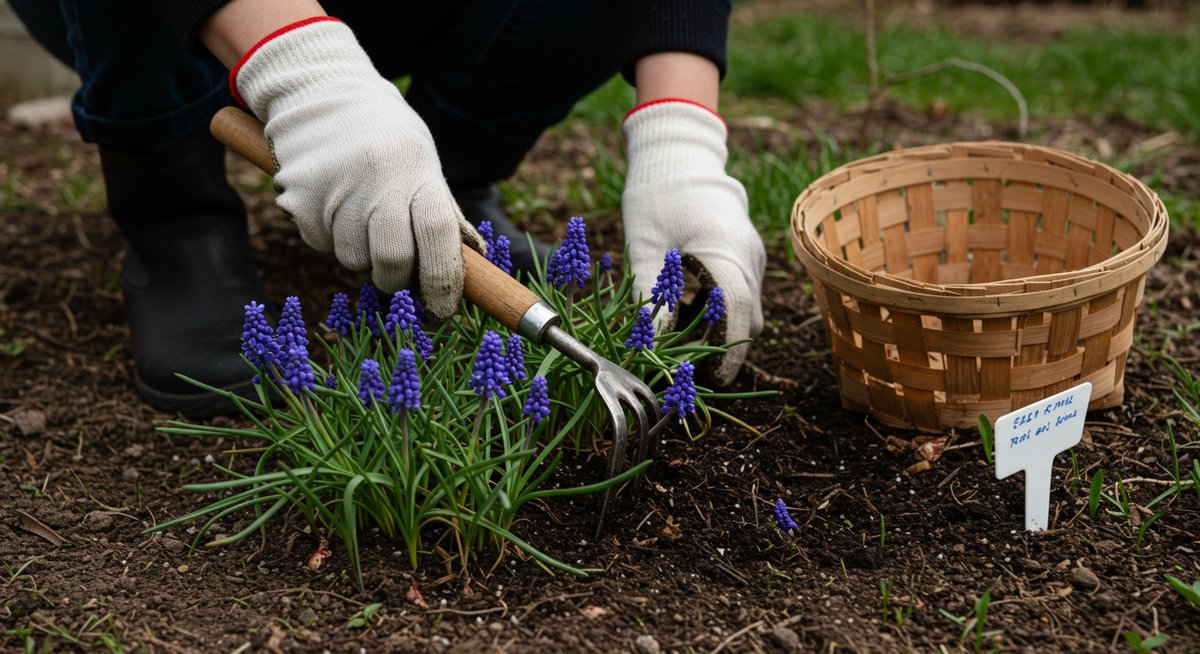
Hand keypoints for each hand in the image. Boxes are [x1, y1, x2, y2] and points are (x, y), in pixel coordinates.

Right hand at [232, 18, 481, 318]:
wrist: (319, 91)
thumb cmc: (385, 136)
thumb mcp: (423, 162)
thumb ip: (444, 212)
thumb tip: (473, 260)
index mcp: (417, 171)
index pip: (438, 235)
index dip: (445, 280)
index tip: (444, 310)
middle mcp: (377, 180)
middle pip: (392, 260)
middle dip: (396, 281)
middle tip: (396, 273)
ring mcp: (334, 189)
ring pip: (352, 259)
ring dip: (361, 256)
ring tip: (360, 216)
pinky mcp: (298, 197)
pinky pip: (320, 244)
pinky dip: (330, 238)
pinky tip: (333, 203)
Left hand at [622, 100, 765, 385]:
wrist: (679, 153)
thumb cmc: (656, 195)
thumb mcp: (645, 246)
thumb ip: (650, 295)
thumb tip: (651, 342)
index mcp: (725, 250)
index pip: (738, 314)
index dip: (729, 353)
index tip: (715, 380)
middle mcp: (748, 254)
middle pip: (747, 317)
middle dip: (723, 346)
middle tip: (688, 367)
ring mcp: (751, 253)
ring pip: (746, 306)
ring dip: (719, 326)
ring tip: (678, 334)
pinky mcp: (746, 251)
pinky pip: (742, 289)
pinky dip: (720, 306)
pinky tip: (685, 307)